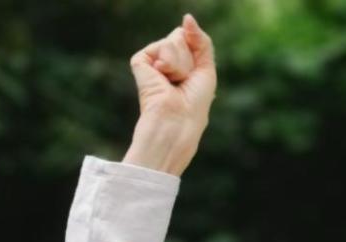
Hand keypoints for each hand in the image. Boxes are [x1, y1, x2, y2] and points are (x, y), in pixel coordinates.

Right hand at [128, 13, 216, 129]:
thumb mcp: (206, 67)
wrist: (178, 120)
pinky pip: (163, 46)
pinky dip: (170, 63)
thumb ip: (200, 40)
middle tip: (184, 82)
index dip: (197, 53)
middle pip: (182, 36)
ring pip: (175, 39)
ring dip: (182, 64)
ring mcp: (152, 60)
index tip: (194, 77)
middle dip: (190, 59)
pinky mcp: (140, 61)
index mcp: (180, 64)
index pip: (190, 38)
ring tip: (175, 83)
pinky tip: (164, 78)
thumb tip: (187, 17)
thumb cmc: (194, 103)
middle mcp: (164, 61)